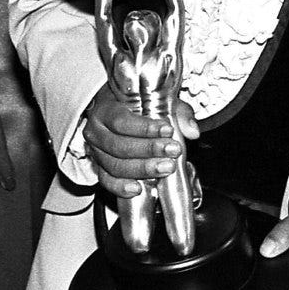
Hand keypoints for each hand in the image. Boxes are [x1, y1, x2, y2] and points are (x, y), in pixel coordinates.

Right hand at [82, 84, 198, 198]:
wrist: (119, 112)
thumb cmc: (137, 106)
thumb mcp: (157, 101)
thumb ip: (177, 112)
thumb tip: (192, 130)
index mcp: (105, 109)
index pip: (121, 121)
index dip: (145, 128)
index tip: (167, 130)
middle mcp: (97, 131)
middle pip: (119, 145)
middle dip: (148, 150)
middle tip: (172, 151)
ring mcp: (96, 152)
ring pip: (114, 165)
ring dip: (141, 169)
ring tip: (165, 168)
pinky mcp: (100, 169)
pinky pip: (107, 181)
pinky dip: (121, 187)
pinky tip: (138, 189)